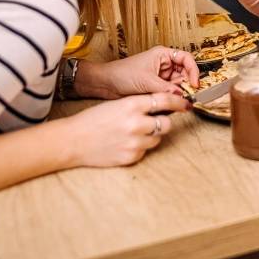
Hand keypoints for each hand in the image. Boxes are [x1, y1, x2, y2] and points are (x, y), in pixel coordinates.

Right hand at [64, 92, 189, 167]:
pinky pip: (145, 151)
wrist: (73, 141)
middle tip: (153, 123)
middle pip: (166, 123)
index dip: (178, 102)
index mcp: (132, 105)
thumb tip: (162, 107)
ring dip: (150, 136)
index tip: (185, 104)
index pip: (165, 100)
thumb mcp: (117, 104)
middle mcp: (136, 123)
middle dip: (163, 123)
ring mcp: (134, 142)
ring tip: (131, 134)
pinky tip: (123, 144)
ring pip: (157, 139)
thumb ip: (140, 105)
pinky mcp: (131, 157)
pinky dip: (139, 148)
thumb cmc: (92, 120)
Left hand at [78, 46, 199, 98]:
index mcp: (163, 55)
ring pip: (178, 84)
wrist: (106, 84)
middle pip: (184, 73)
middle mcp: (164, 64)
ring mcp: (160, 75)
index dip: (193, 71)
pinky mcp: (156, 86)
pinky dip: (171, 97)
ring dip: (179, 92)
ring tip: (177, 101)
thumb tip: (183, 97)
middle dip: (186, 84)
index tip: (195, 84)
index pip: (186, 59)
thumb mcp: (147, 81)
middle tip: (188, 96)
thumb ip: (167, 90)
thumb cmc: (122, 74)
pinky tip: (170, 102)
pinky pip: (169, 92)